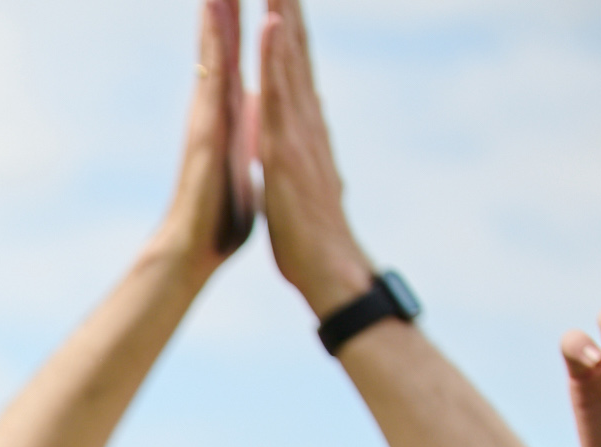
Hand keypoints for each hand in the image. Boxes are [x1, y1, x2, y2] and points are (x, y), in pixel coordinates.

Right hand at [161, 0, 256, 270]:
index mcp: (227, 122)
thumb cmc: (215, 223)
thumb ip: (247, 145)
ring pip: (212, 56)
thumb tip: (253, 129)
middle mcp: (212, 113)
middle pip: (220, 51)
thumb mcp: (242, 173)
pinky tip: (216, 18)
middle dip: (223, 11)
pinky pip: (212, 79)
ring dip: (214, 17)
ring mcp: (205, 120)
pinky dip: (214, 47)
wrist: (191, 253)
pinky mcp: (204, 132)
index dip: (238, 30)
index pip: (234, 65)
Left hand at [256, 0, 376, 316]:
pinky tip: (272, 25)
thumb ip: (303, 149)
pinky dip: (276, 58)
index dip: (290, 27)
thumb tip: (304, 123)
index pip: (297, 66)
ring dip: (283, 15)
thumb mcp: (302, 179)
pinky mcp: (287, 148)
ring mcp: (299, 130)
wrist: (328, 266)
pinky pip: (280, 94)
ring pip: (289, 60)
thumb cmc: (311, 231)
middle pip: (296, 50)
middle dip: (288, 7)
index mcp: (305, 127)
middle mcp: (307, 119)